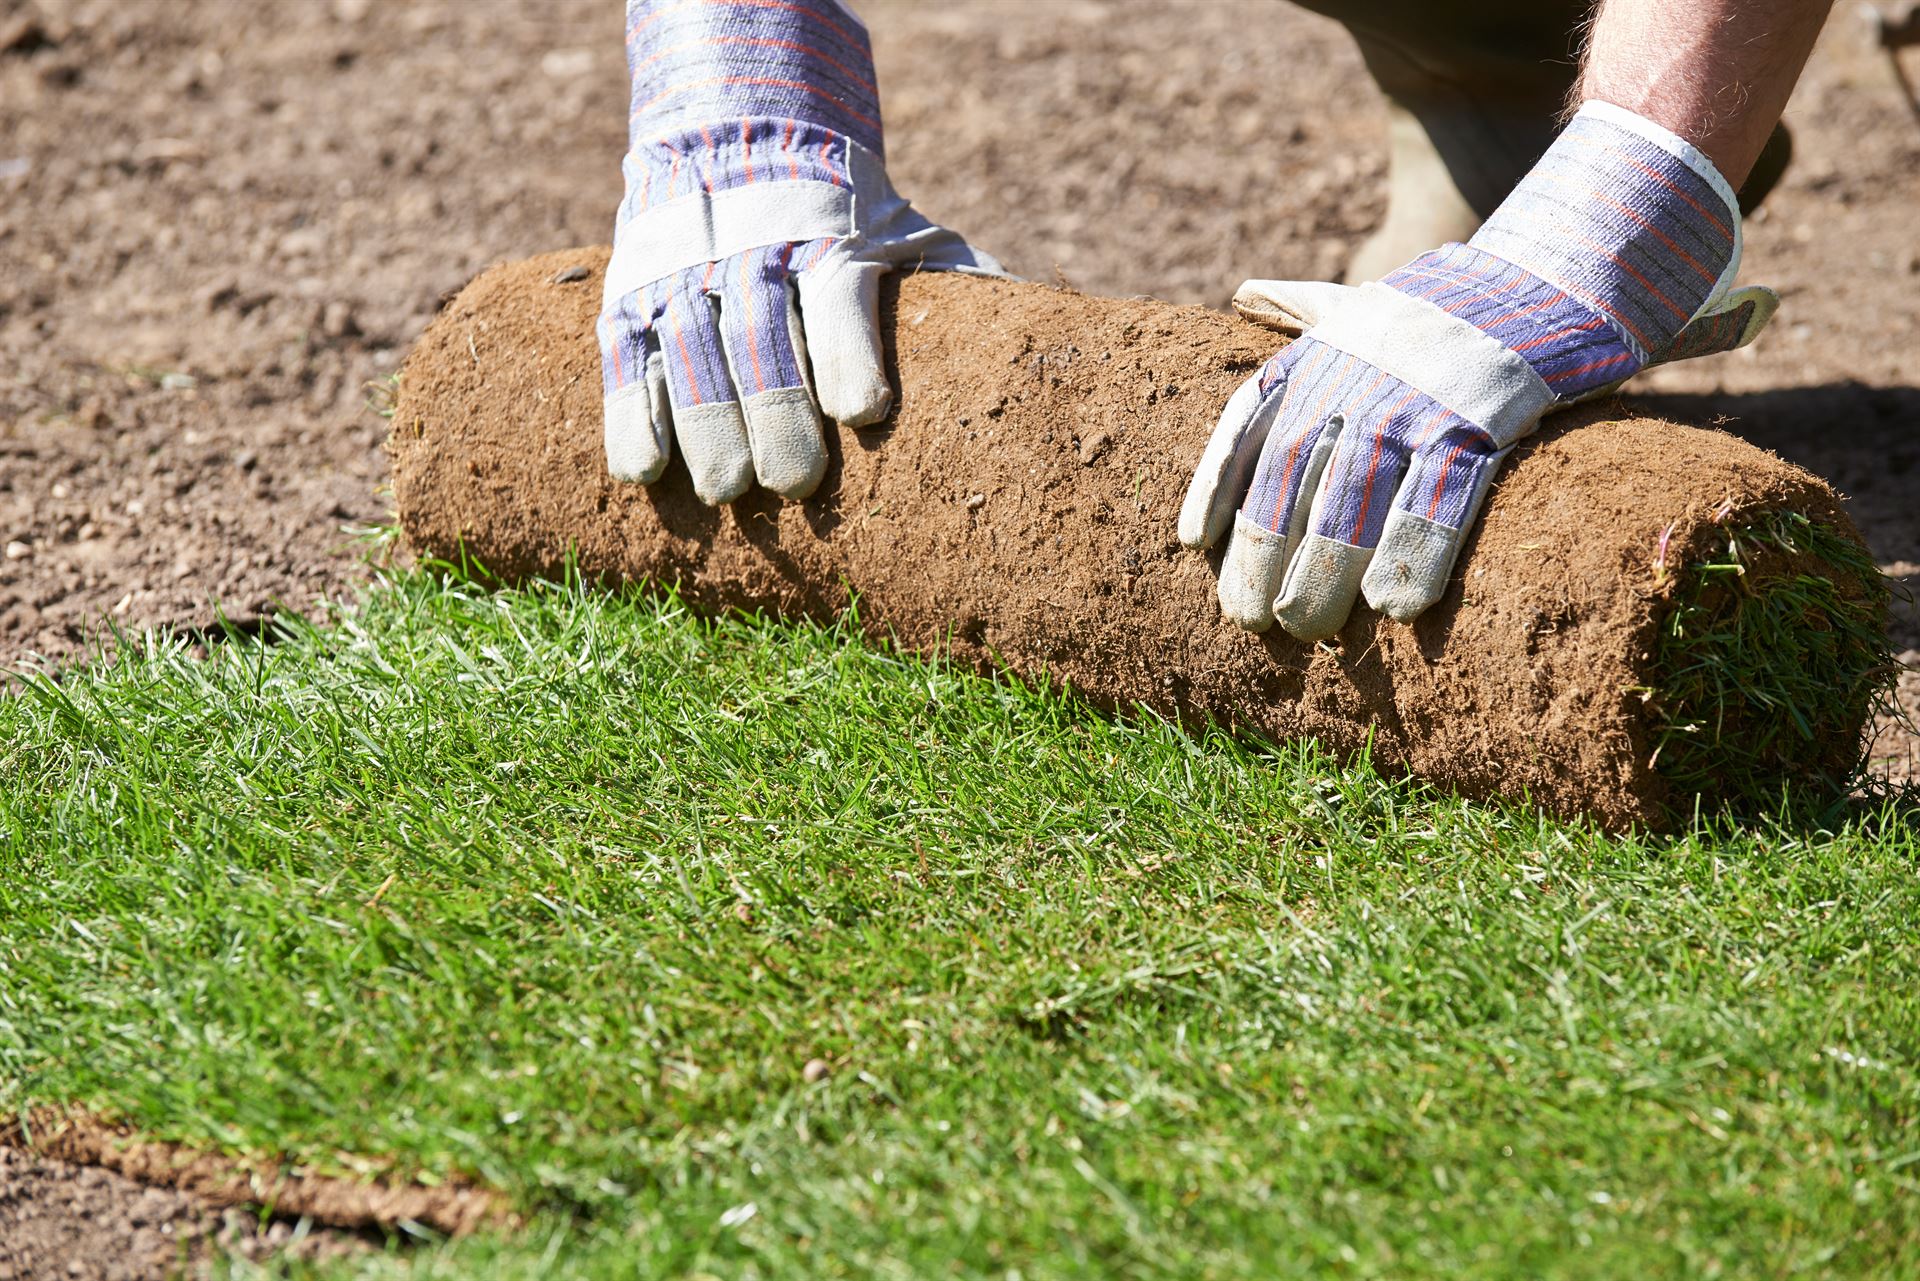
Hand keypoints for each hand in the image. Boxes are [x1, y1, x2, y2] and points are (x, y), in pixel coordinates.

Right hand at [600, 0, 1001, 504]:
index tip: (864, 413)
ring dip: (708, 427)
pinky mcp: (634, 297)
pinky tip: (644, 475)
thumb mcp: (906, 233)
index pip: (839, 298)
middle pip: (762, 340)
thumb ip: (957, 285)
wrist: (738, 130)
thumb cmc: (847, 217)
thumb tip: (1038, 335)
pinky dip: (632, 415)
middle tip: (793, 485)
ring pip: (692, 354)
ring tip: (728, 493)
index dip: (850, 354)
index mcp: (830, 242)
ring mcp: (687, 276)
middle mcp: (753, 256)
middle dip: (777, 413)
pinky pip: (628, 359)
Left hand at [1180, 102, 1775, 639]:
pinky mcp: (1485, 415)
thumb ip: (1306, 306)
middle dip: (1264, 548)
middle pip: (1293, 472)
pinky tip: (1395, 608)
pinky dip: (1416, 552)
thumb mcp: (1374, 296)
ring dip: (1324, 568)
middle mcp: (1359, 369)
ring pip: (1355, 492)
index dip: (1216, 482)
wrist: (1561, 271)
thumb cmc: (1454, 306)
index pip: (1249, 417)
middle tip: (1252, 618)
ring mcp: (1419, 392)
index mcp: (1325, 346)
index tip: (1191, 543)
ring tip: (1305, 629)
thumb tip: (1246, 292)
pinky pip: (1441, 495)